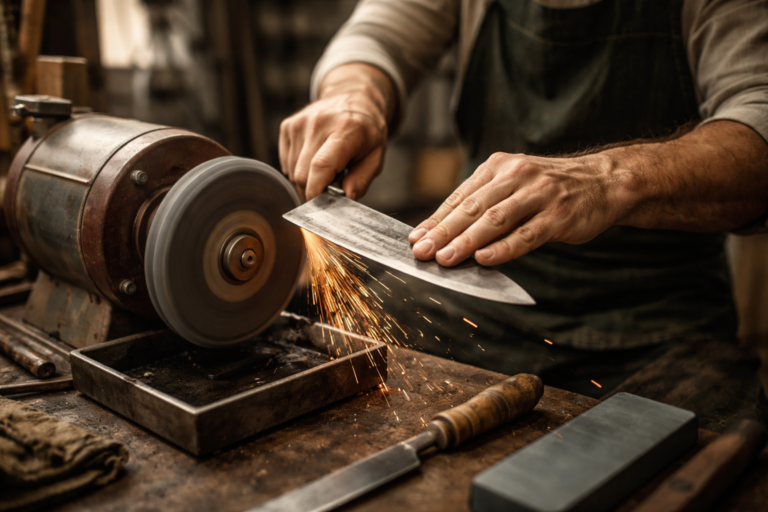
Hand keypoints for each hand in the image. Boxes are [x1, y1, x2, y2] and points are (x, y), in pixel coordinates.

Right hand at [279, 64, 394, 199]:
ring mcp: (300, 123)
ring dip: (307, 180)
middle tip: (331, 187)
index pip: (321, 166)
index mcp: (345, 130)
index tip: (322, 208)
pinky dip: (298, 169)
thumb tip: (345, 199)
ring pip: (293, 172)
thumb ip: (362, 180)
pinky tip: (314, 160)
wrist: (353, 98)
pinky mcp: (288, 126)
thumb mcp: (376, 156)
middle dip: (314, 191)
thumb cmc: (366, 131)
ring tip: (326, 169)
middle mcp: (318, 123)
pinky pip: (286, 163)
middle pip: (303, 175)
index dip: (317, 192)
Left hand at [408, 152, 630, 265]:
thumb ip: (483, 203)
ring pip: (495, 220)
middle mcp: (517, 176)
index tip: (415, 239)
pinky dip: (503, 248)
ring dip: (467, 242)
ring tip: (445, 258)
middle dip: (443, 232)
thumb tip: (443, 233)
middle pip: (473, 208)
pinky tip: (484, 259)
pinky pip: (526, 235)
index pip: (460, 197)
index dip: (435, 219)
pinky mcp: (559, 216)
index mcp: (499, 167)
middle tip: (422, 251)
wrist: (603, 181)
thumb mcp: (514, 184)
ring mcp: (539, 195)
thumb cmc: (550, 189)